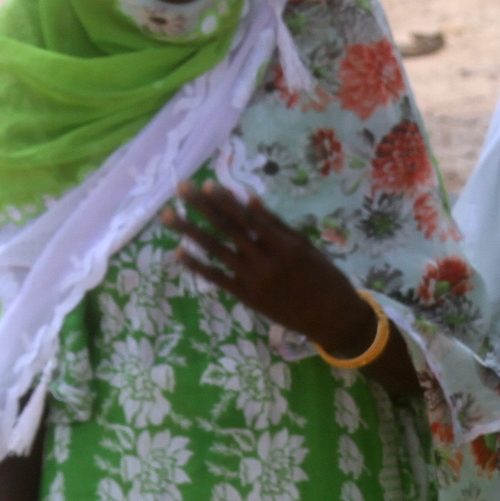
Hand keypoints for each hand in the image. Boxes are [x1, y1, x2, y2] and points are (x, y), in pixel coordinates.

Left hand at [164, 183, 377, 355]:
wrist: (330, 317)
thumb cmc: (324, 276)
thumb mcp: (306, 246)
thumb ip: (276, 225)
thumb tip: (249, 199)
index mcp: (284, 244)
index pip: (248, 218)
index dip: (226, 200)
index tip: (207, 183)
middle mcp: (265, 261)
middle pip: (227, 229)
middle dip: (202, 207)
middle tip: (181, 188)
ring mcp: (253, 280)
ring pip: (216, 251)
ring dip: (190, 232)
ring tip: (168, 215)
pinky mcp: (246, 297)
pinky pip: (216, 279)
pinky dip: (197, 266)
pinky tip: (178, 252)